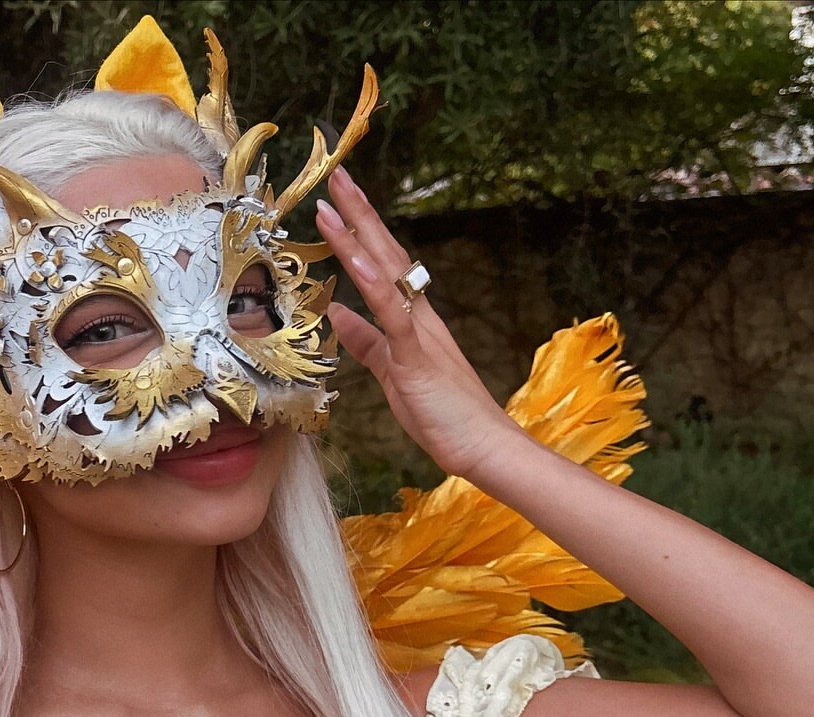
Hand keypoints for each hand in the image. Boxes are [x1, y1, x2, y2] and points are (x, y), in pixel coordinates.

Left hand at [313, 170, 526, 479]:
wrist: (482, 445)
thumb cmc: (441, 415)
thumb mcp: (392, 373)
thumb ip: (367, 342)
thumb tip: (339, 313)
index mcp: (414, 320)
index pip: (383, 266)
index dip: (360, 232)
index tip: (338, 201)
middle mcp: (420, 315)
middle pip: (386, 255)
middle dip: (359, 215)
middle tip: (337, 175)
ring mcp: (421, 333)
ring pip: (387, 275)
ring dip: (357, 239)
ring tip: (332, 204)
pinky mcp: (418, 357)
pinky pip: (395, 316)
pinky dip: (375, 288)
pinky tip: (356, 263)